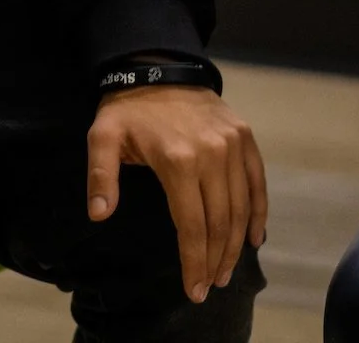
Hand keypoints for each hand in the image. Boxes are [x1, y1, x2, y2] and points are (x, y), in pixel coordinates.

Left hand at [86, 84, 267, 302]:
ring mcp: (232, 145)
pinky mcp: (245, 137)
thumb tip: (99, 214)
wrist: (158, 67)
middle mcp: (212, 154)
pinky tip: (255, 239)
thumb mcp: (103, 137)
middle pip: (221, 222)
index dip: (195, 263)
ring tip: (227, 270)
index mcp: (178, 160)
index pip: (192, 226)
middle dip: (216, 261)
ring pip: (241, 207)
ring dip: (237, 244)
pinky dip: (259, 212)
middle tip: (211, 286)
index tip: (194, 290)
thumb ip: (100, 176)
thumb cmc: (128, 110)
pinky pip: (257, 182)